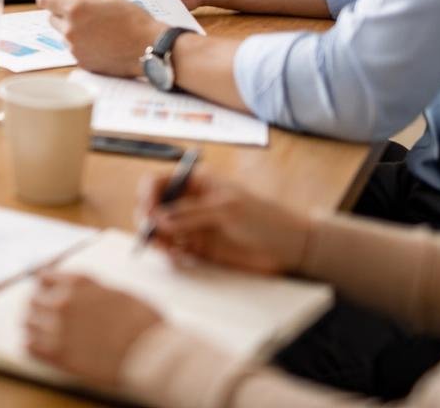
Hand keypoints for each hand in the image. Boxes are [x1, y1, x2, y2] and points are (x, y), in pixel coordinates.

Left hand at [25, 274, 161, 385]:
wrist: (150, 353)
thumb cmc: (143, 322)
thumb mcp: (117, 292)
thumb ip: (92, 292)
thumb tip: (83, 296)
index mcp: (78, 282)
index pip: (44, 277)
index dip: (45, 286)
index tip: (45, 292)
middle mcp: (62, 300)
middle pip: (32, 300)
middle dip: (38, 306)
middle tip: (43, 315)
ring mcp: (57, 327)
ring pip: (28, 322)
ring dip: (34, 326)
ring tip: (41, 332)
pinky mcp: (57, 354)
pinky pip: (30, 346)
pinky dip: (33, 345)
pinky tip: (40, 348)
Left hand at [36, 0, 162, 77]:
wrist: (149, 48)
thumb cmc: (134, 21)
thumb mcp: (109, 0)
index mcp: (76, 10)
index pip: (45, 0)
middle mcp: (71, 30)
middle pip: (52, 18)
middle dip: (62, 14)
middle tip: (82, 13)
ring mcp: (75, 48)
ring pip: (64, 35)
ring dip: (74, 30)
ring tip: (99, 29)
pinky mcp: (82, 62)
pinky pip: (75, 49)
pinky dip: (83, 44)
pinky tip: (101, 42)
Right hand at [136, 170, 312, 275]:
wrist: (290, 247)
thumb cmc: (264, 218)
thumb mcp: (227, 210)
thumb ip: (191, 215)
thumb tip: (160, 219)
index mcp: (197, 182)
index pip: (160, 182)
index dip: (149, 194)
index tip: (150, 211)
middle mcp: (190, 202)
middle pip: (155, 206)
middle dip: (149, 219)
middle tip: (154, 235)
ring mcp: (194, 226)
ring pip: (161, 230)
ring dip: (157, 238)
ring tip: (167, 250)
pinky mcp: (199, 248)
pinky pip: (174, 249)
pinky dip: (169, 253)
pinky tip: (177, 256)